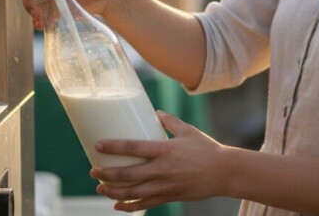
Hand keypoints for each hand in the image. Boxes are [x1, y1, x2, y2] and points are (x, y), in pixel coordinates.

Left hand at [90, 112, 231, 211]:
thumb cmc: (206, 149)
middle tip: (93, 171)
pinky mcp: (169, 197)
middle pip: (127, 174)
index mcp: (165, 150)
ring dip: (113, 192)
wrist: (224, 172)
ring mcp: (165, 185)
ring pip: (133, 193)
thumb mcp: (188, 131)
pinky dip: (129, 207)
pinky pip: (145, 204)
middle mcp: (162, 169)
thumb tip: (156, 112)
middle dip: (106, 174)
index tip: (97, 146)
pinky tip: (117, 206)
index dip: (113, 147)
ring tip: (100, 188)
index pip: (133, 147)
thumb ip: (170, 121)